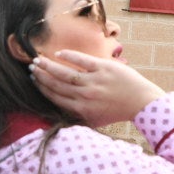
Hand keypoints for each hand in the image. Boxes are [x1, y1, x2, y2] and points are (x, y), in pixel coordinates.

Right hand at [30, 49, 164, 127]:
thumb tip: (58, 113)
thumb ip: (77, 117)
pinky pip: (82, 60)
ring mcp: (94, 81)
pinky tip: (58, 53)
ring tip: (38, 60)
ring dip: (49, 66)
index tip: (33, 81)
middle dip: (41, 76)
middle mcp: (85, 96)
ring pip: (65, 73)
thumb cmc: (117, 111)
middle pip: (57, 84)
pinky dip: (69, 56)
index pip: (55, 97)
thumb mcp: (95, 120)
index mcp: (81, 109)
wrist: (142, 102)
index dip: (42, 88)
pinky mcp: (104, 68)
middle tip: (31, 68)